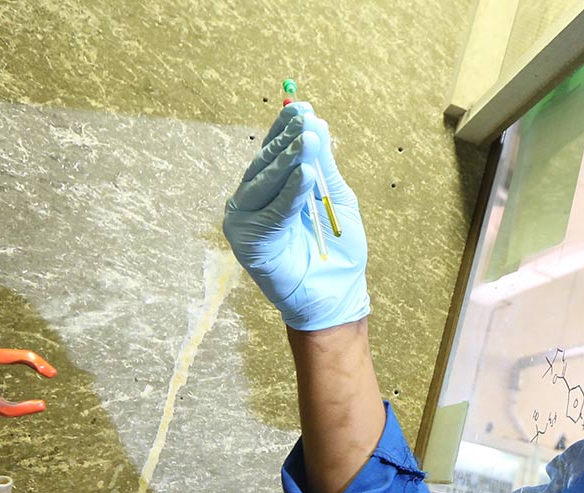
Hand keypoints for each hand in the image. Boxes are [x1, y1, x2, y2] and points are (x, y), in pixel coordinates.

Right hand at [223, 102, 370, 330]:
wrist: (335, 294)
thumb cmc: (337, 249)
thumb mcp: (335, 198)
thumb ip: (324, 165)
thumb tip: (317, 122)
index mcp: (272, 187)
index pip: (275, 150)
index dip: (286, 129)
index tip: (303, 108)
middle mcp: (253, 199)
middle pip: (266, 162)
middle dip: (287, 140)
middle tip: (306, 121)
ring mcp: (246, 219)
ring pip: (265, 183)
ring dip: (287, 161)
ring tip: (307, 142)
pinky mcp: (248, 241)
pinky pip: (271, 212)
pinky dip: (289, 193)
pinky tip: (304, 175)